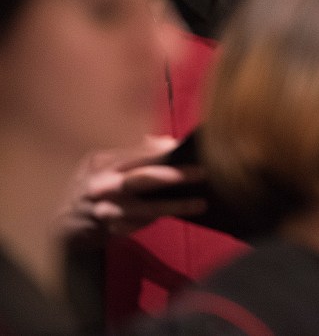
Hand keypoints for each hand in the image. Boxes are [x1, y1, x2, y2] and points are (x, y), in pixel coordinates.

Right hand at [61, 135, 207, 244]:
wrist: (65, 221)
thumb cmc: (93, 185)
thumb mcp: (105, 164)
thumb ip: (135, 153)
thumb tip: (168, 141)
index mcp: (102, 164)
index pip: (137, 155)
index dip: (163, 152)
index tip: (185, 148)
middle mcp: (102, 186)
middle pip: (140, 179)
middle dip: (172, 176)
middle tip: (201, 172)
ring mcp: (106, 210)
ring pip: (145, 210)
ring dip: (174, 206)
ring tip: (200, 204)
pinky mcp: (111, 230)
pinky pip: (140, 226)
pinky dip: (158, 220)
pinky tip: (178, 215)